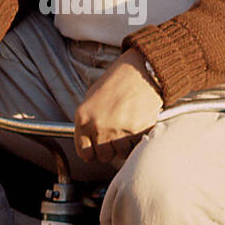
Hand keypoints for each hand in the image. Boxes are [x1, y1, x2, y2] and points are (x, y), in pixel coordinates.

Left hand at [73, 48, 162, 165]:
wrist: (141, 69)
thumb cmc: (118, 80)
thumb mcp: (93, 96)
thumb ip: (88, 121)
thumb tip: (89, 142)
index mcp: (83, 117)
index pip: (84, 152)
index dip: (92, 152)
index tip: (98, 149)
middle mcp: (98, 125)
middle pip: (103, 156)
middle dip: (110, 149)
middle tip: (117, 135)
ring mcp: (117, 129)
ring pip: (121, 154)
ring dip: (126, 145)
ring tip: (129, 127)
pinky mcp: (137, 131)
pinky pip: (136, 147)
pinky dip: (138, 139)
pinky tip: (138, 124)